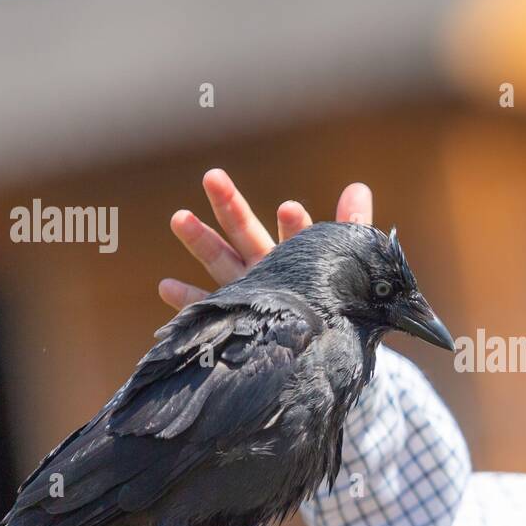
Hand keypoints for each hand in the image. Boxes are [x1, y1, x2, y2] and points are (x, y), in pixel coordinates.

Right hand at [158, 168, 373, 310]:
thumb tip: (358, 185)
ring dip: (202, 242)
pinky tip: (166, 286)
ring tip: (180, 217)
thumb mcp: (349, 268)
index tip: (290, 210)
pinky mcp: (237, 318)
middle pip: (246, 233)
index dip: (295, 224)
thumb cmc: (335, 303)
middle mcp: (269, 269)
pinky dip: (189, 299)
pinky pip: (210, 307)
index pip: (297, 234)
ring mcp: (249, 292)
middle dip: (232, 207)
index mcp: (297, 256)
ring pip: (222, 262)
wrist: (322, 349)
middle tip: (213, 177)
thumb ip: (353, 228)